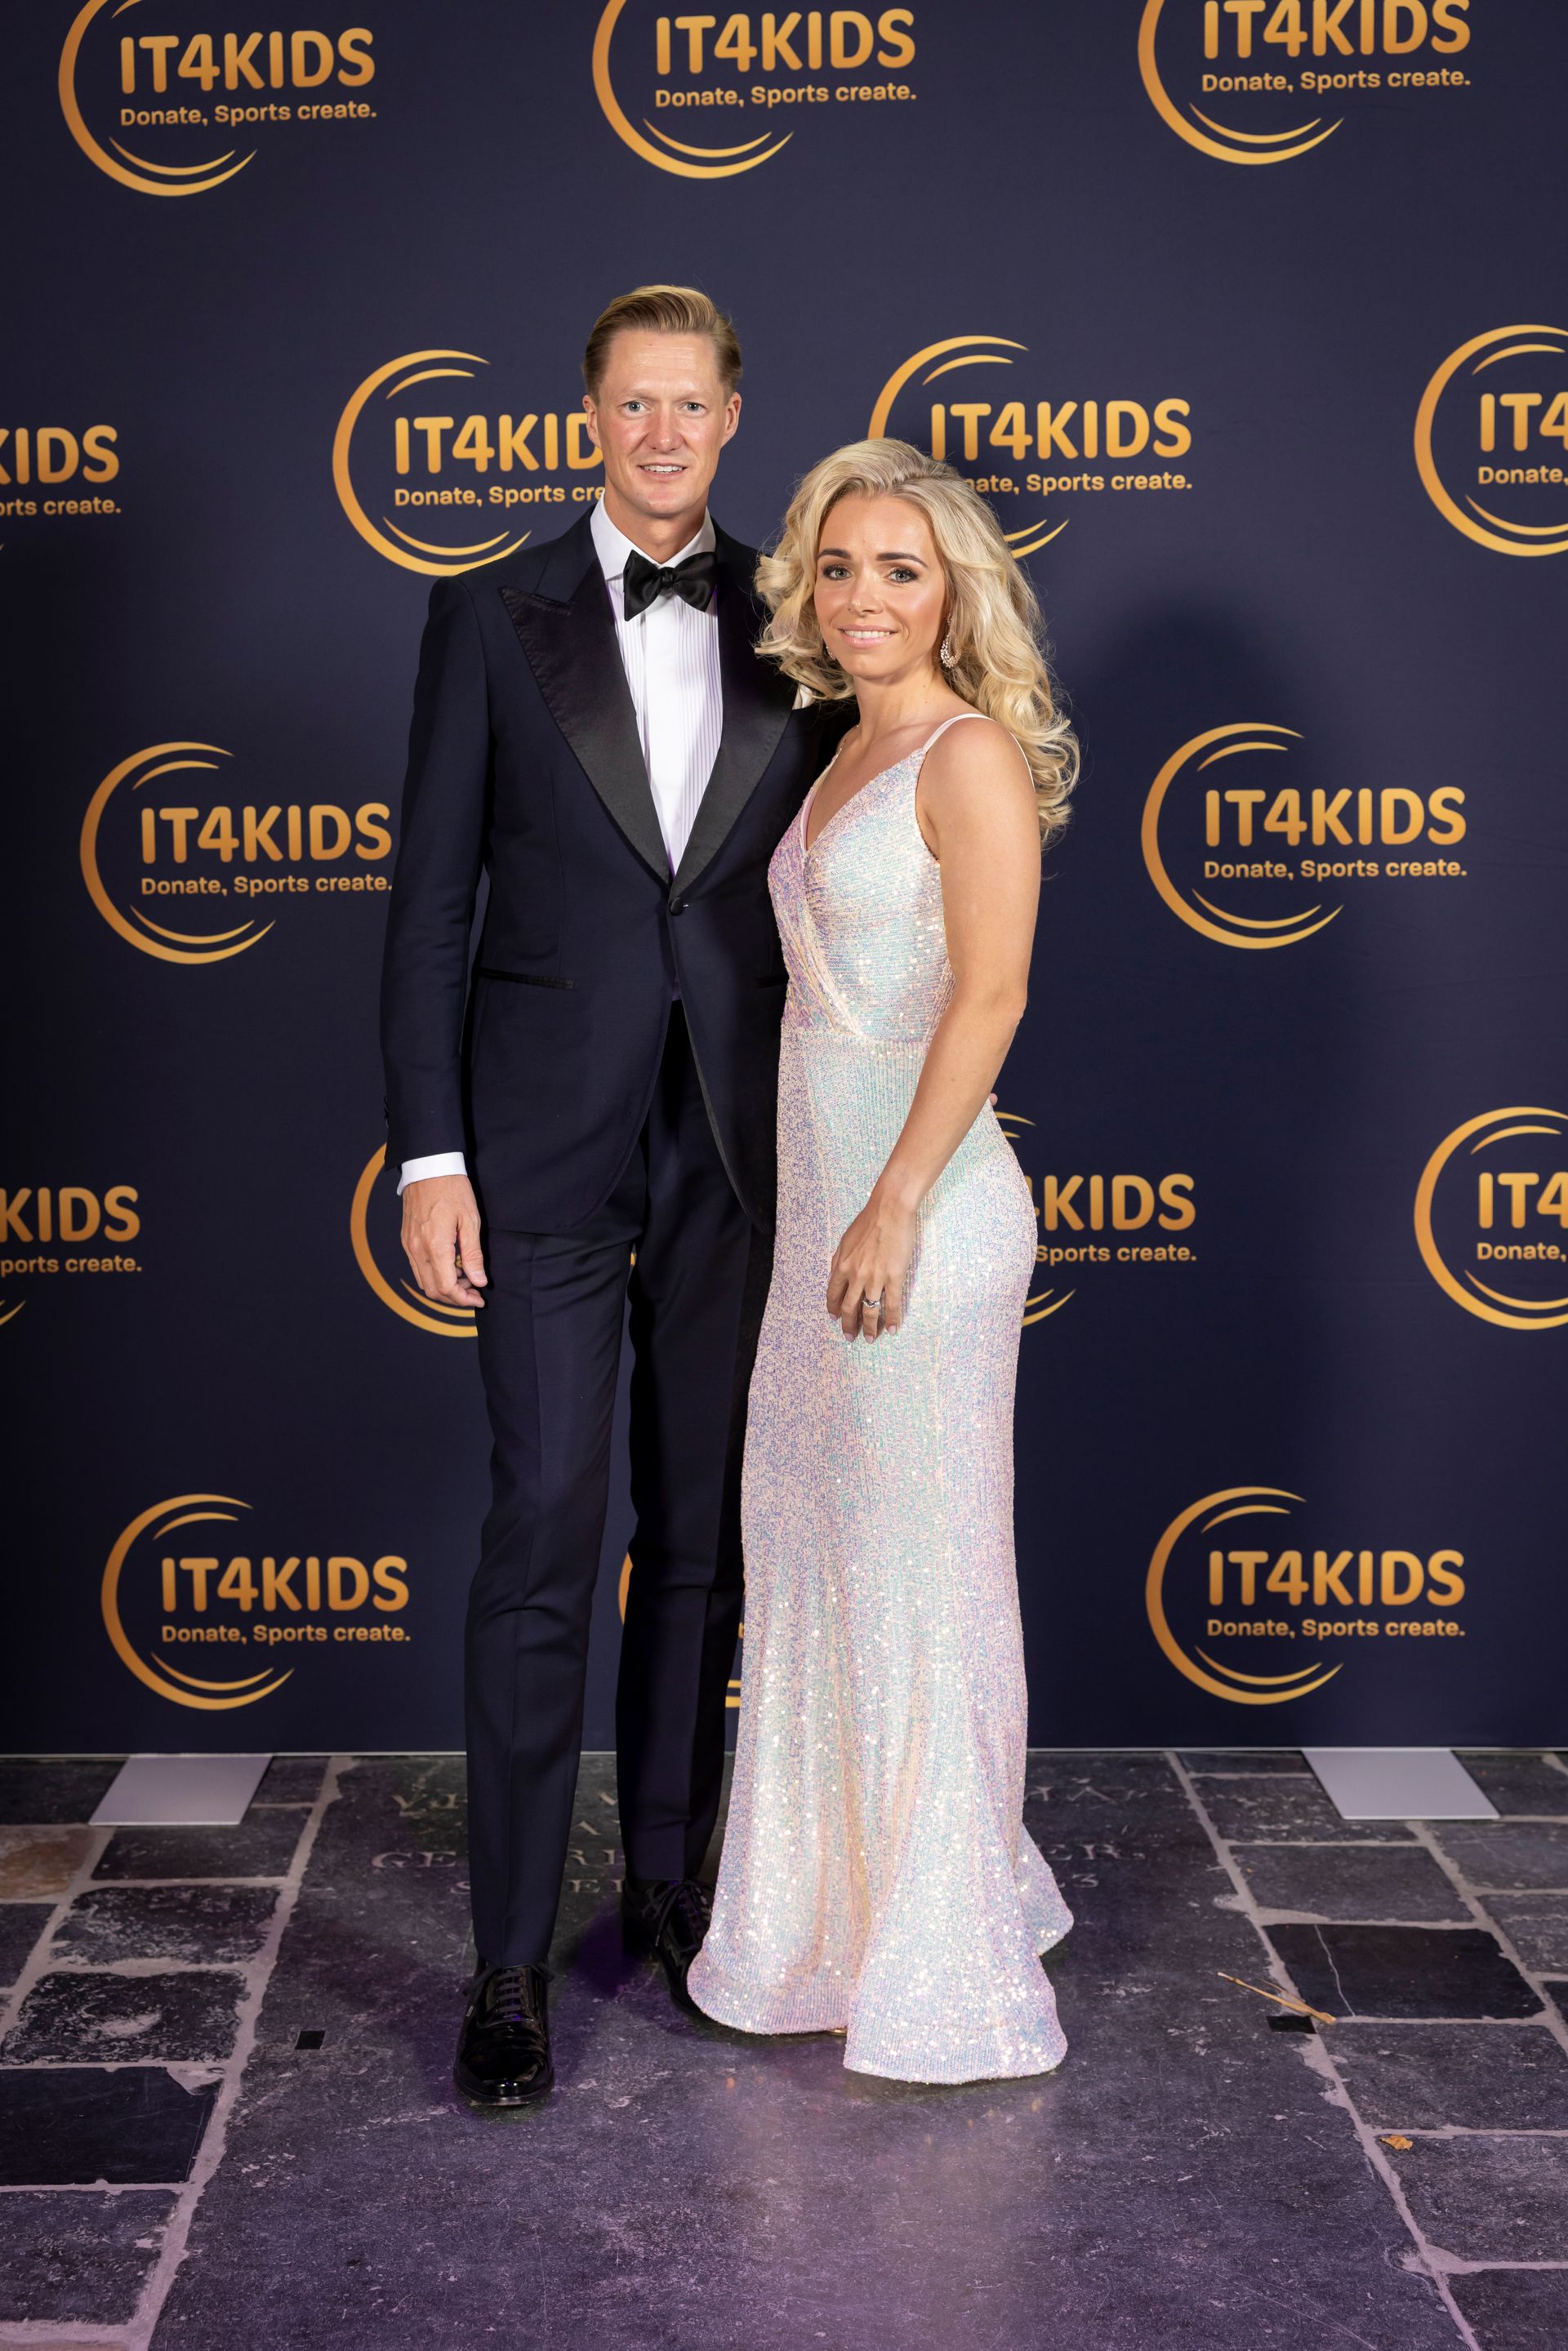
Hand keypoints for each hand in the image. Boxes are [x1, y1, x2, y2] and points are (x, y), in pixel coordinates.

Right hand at [401, 1172, 487, 1308]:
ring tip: (465, 1278)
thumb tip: (478, 1281)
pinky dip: (433, 1275)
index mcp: (435, 1245)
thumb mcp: (470, 1221)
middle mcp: (417, 1249)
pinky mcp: (406, 1240)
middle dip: (455, 1298)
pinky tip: (450, 1266)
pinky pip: (417, 1268)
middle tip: (474, 1291)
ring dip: (444, 1287)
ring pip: (423, 1282)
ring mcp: (408, 1245)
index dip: (464, 1299)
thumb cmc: (452, 1189)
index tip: (479, 1298)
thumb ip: (473, 1254)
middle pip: (433, 1290)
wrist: (428, 1167)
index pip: (447, 1287)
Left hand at [826, 1185, 916, 1339]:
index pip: (833, 1295)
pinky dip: (892, 1319)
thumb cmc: (868, 1221)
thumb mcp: (845, 1241)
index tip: (834, 1319)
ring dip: (869, 1328)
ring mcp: (875, 1278)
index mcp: (842, 1266)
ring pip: (869, 1311)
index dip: (833, 1310)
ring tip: (869, 1338)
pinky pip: (892, 1304)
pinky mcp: (894, 1277)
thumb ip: (839, 1260)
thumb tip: (835, 1275)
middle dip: (848, 1325)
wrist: (890, 1210)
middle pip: (849, 1308)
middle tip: (850, 1337)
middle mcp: (856, 1275)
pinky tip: (892, 1329)